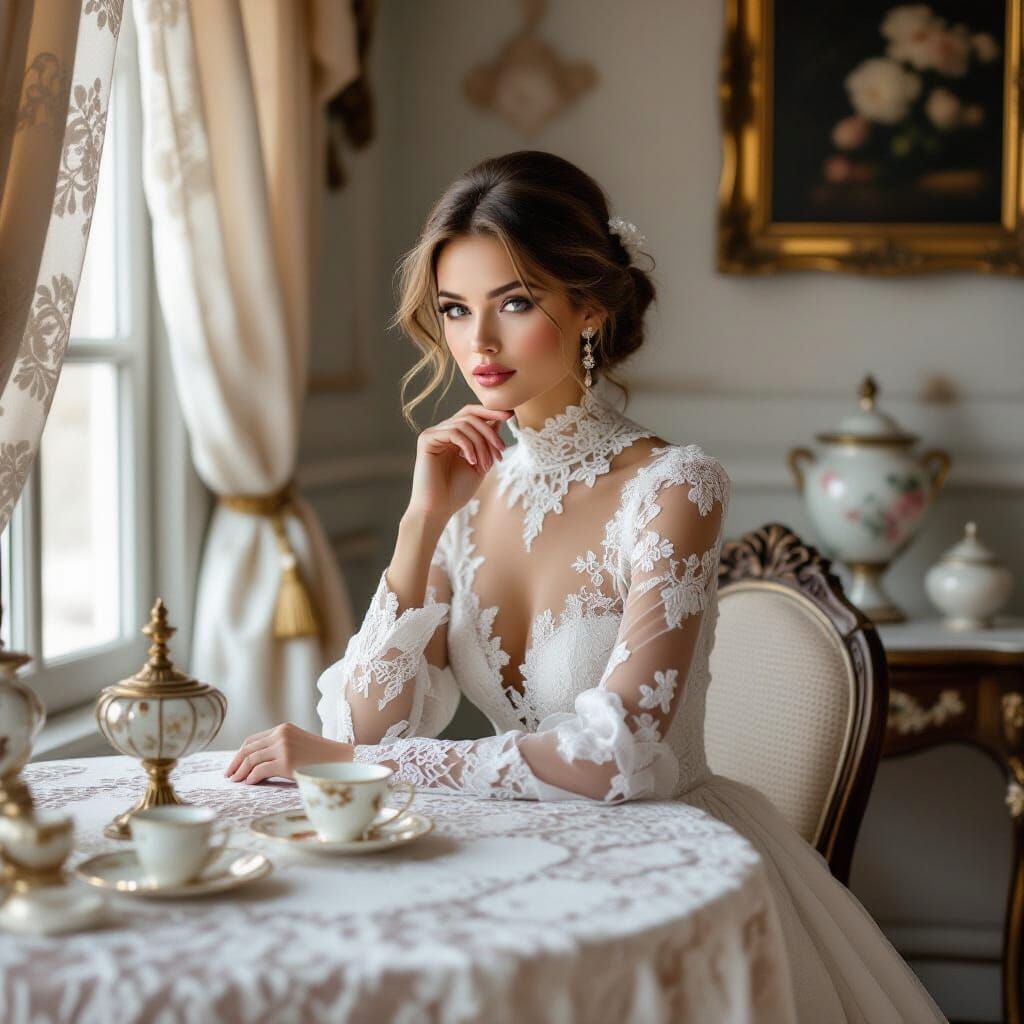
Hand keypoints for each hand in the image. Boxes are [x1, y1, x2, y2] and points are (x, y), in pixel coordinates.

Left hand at [224, 722, 352, 783]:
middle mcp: (281, 734)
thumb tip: (255, 764)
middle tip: (229, 775)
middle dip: (235, 763)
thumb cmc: (321, 758)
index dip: (240, 753)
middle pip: (248, 748)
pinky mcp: (286, 762)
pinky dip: (251, 778)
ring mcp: (283, 747)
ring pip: (251, 759)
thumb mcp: (298, 745)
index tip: (234, 765)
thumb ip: (279, 748)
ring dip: (240, 772)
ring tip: (236, 781)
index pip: (252, 740)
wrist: (342, 760)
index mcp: (283, 728)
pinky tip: (249, 783)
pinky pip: (259, 771)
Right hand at [406, 404, 512, 522]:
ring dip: (482, 444)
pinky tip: (471, 462)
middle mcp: (442, 432)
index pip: (472, 414)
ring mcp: (433, 434)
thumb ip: (487, 442)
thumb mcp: (480, 463)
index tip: (510, 415)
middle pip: (470, 415)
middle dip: (489, 431)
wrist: (438, 510)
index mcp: (453, 436)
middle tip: (501, 449)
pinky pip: (454, 432)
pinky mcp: (426, 439)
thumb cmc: (457, 491)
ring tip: (485, 466)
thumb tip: (499, 419)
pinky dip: (468, 446)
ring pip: (465, 424)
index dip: (491, 412)